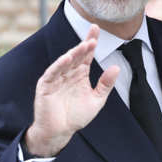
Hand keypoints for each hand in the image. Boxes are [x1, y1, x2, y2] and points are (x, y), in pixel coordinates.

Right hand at [25, 25, 119, 156]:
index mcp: (80, 74)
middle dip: (84, 45)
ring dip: (74, 53)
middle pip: (76, 55)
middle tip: (93, 35)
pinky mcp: (45, 86)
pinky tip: (67, 59)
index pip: (86, 55)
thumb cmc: (76, 116)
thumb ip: (105, 84)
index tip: (97, 29)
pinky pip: (52, 73)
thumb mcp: (96, 100)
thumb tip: (116, 67)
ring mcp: (56, 78)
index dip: (91, 42)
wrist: (59, 132)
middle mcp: (68, 73)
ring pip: (65, 62)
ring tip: (85, 45)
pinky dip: (59, 65)